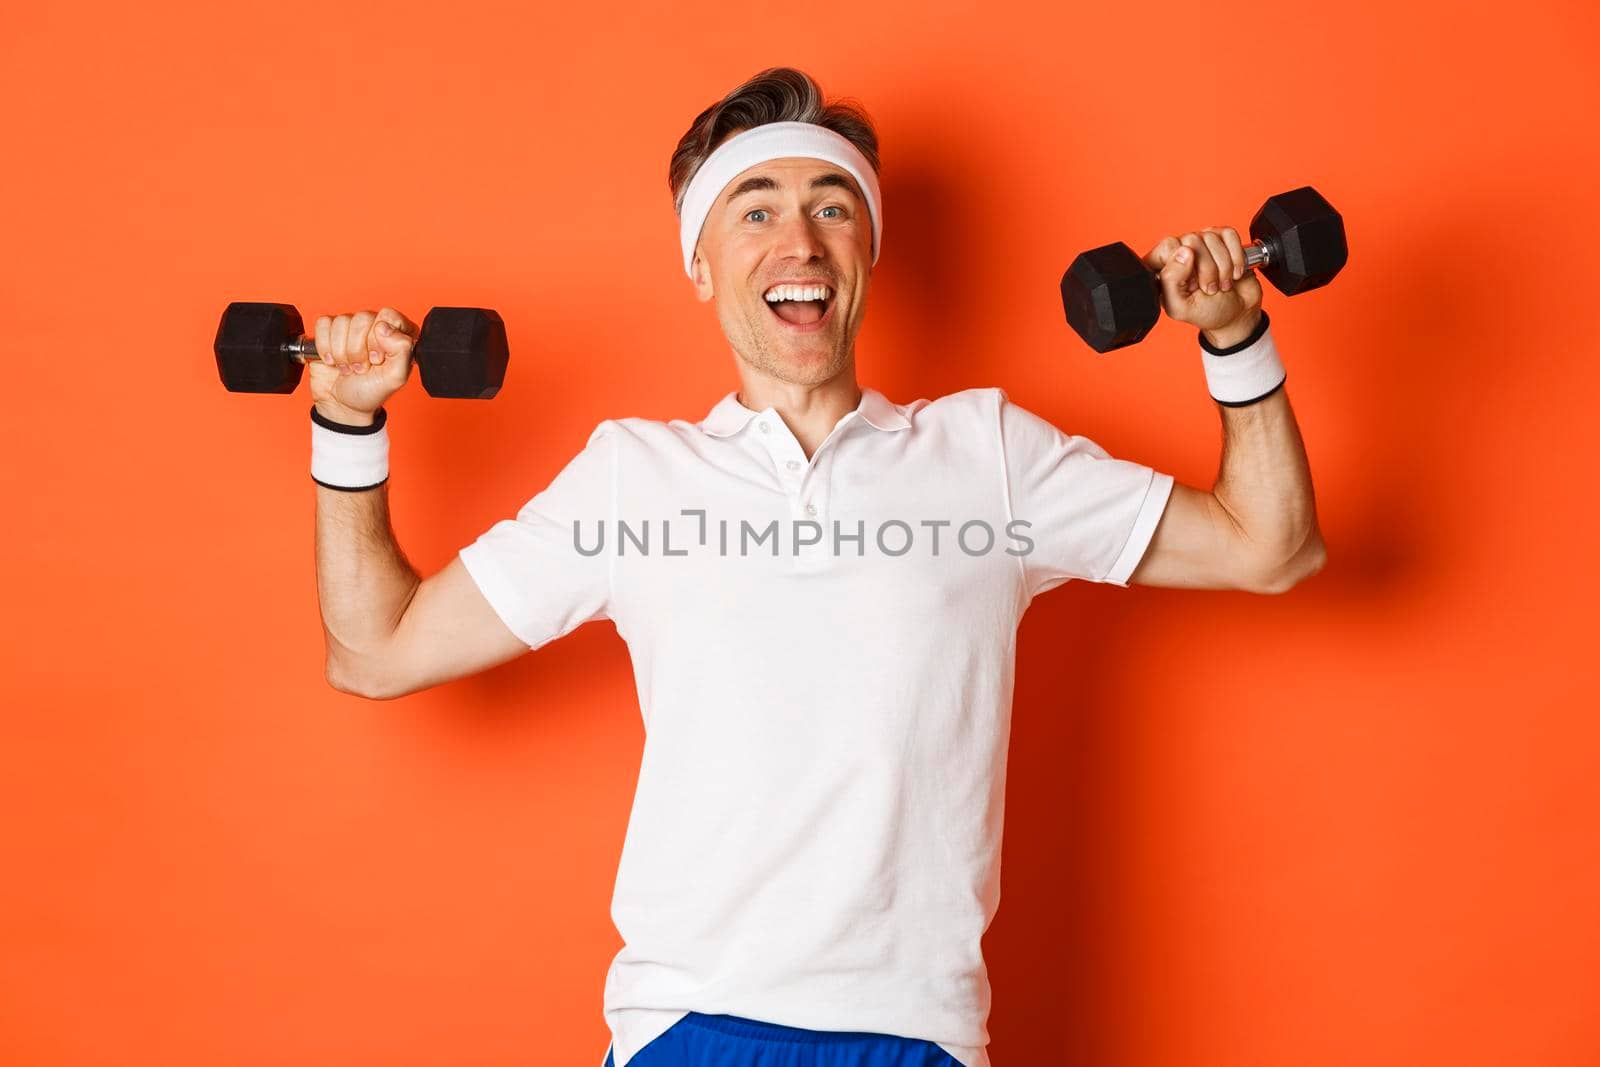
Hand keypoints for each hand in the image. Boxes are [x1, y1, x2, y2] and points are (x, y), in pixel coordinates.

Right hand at [306, 307, 417, 419]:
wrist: (342, 405)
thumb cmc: (371, 392)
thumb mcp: (395, 378)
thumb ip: (401, 350)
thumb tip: (384, 326)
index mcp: (398, 334)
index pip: (389, 316)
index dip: (379, 338)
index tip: (377, 359)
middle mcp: (375, 327)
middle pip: (362, 318)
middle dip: (358, 349)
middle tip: (361, 367)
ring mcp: (352, 328)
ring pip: (342, 321)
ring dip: (342, 352)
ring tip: (348, 368)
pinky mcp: (329, 331)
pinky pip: (324, 324)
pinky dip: (325, 346)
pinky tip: (332, 361)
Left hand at [1143, 228, 1263, 343]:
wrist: (1237, 313)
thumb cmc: (1206, 312)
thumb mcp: (1181, 307)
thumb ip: (1171, 281)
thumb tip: (1183, 252)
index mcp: (1163, 268)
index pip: (1166, 247)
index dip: (1181, 265)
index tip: (1191, 285)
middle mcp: (1180, 252)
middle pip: (1191, 240)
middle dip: (1206, 269)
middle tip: (1210, 288)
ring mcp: (1203, 244)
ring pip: (1211, 237)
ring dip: (1223, 267)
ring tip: (1222, 284)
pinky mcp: (1224, 240)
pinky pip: (1229, 235)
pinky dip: (1236, 256)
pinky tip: (1234, 272)